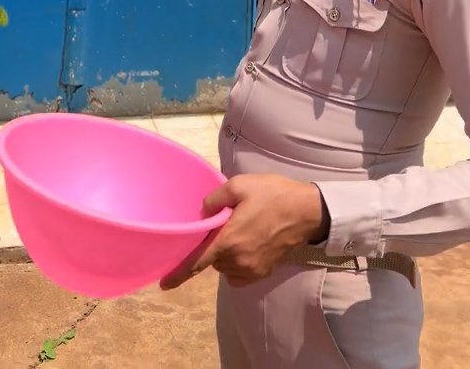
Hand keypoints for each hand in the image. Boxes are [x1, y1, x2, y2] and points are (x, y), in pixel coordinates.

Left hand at [160, 174, 329, 289]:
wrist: (306, 211)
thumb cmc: (272, 195)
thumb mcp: (240, 185)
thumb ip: (215, 198)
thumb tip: (202, 211)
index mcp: (229, 240)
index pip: (197, 263)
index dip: (178, 274)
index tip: (163, 284)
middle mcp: (237, 260)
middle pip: (213, 259)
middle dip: (214, 244)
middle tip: (226, 223)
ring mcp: (251, 269)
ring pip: (225, 266)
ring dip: (226, 253)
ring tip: (240, 230)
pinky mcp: (262, 273)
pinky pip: (239, 273)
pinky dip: (237, 262)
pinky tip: (247, 244)